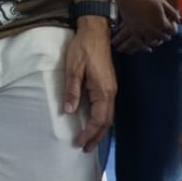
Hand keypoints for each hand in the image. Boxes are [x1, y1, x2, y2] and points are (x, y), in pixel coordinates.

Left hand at [63, 21, 115, 150]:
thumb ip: (72, 91)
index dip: (90, 133)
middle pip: (106, 121)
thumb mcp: (73, 69)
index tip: (79, 143)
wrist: (95, 32)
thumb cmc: (83, 49)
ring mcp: (111, 89)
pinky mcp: (108, 85)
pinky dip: (102, 120)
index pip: (99, 119)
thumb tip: (69, 111)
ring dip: (100, 130)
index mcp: (103, 91)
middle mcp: (111, 93)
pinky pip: (107, 108)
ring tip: (90, 141)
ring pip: (109, 116)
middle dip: (97, 137)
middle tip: (85, 149)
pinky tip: (95, 124)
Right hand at [111, 0, 181, 52]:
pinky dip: (145, 48)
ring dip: (157, 41)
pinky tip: (149, 49)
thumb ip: (172, 12)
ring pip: (153, 42)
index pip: (173, 31)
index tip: (171, 26)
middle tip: (166, 33)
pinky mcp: (134, 32)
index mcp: (162, 22)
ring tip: (158, 40)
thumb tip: (179, 21)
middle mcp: (153, 29)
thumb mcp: (162, 2)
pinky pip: (141, 44)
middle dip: (166, 35)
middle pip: (164, 37)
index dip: (174, 28)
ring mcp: (143, 32)